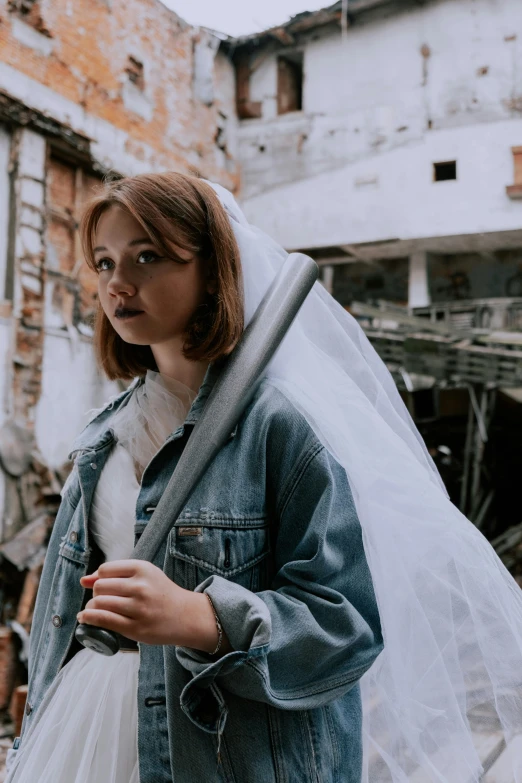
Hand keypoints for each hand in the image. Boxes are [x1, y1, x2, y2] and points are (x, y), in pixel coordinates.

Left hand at [78, 560, 228, 652]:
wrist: (186, 615)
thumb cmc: (161, 593)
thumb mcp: (144, 575)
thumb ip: (115, 574)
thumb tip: (84, 580)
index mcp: (143, 569)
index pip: (105, 569)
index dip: (98, 577)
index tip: (102, 584)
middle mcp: (141, 587)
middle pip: (100, 586)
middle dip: (95, 593)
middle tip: (102, 599)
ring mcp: (138, 609)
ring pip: (99, 603)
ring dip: (92, 607)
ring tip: (95, 609)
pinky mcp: (135, 628)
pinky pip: (104, 620)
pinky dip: (89, 618)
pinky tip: (85, 617)